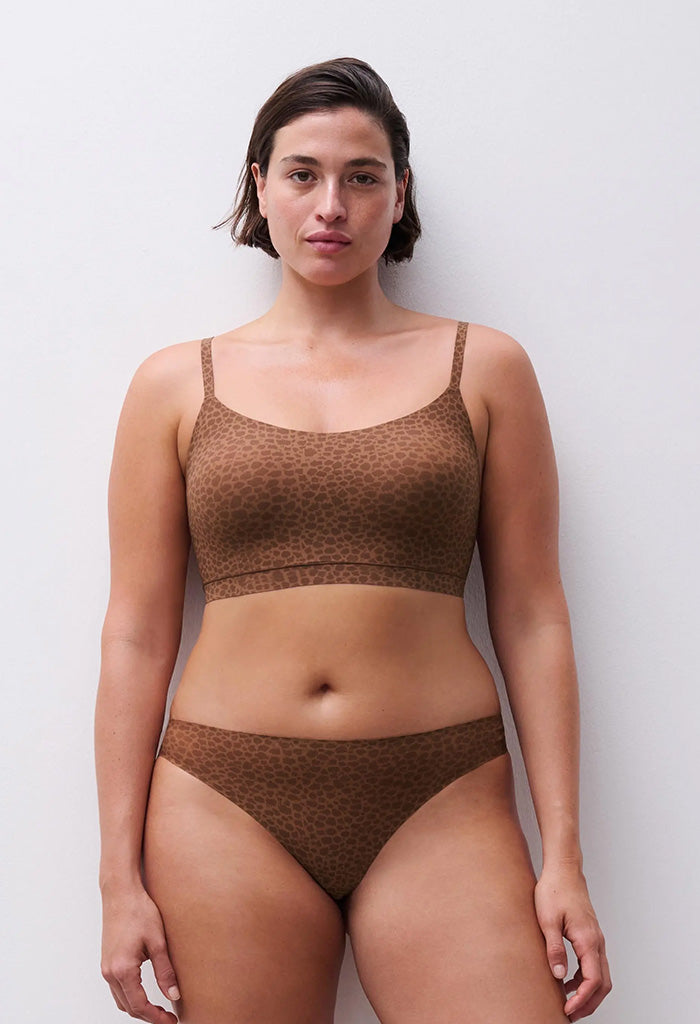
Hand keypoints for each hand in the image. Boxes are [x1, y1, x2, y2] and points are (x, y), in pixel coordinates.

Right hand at [100, 884, 180, 1021]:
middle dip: (148, 1016)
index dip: (156, 1017)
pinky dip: (130, 996)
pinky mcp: (106, 962)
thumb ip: (165, 971)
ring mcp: (106, 968)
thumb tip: (173, 995)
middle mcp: (110, 973)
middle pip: (129, 1007)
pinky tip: (144, 994)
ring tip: (159, 1009)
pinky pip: (117, 989)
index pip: (139, 1006)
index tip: (171, 1022)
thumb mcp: (158, 941)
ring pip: (121, 1000)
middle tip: (168, 1018)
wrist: (120, 893)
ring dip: (138, 1008)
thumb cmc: (139, 911)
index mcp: (123, 970)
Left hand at [534, 863, 611, 1020]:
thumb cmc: (555, 890)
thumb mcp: (547, 920)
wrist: (563, 870)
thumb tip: (558, 976)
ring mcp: (596, 939)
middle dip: (589, 1003)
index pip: (593, 980)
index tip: (567, 1009)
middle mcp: (597, 941)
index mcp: (588, 939)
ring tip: (569, 1004)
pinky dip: (586, 980)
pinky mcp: (590, 936)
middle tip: (570, 1014)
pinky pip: (594, 965)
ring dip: (589, 993)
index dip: (582, 1000)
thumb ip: (554, 948)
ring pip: (601, 976)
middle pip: (602, 984)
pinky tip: (568, 982)